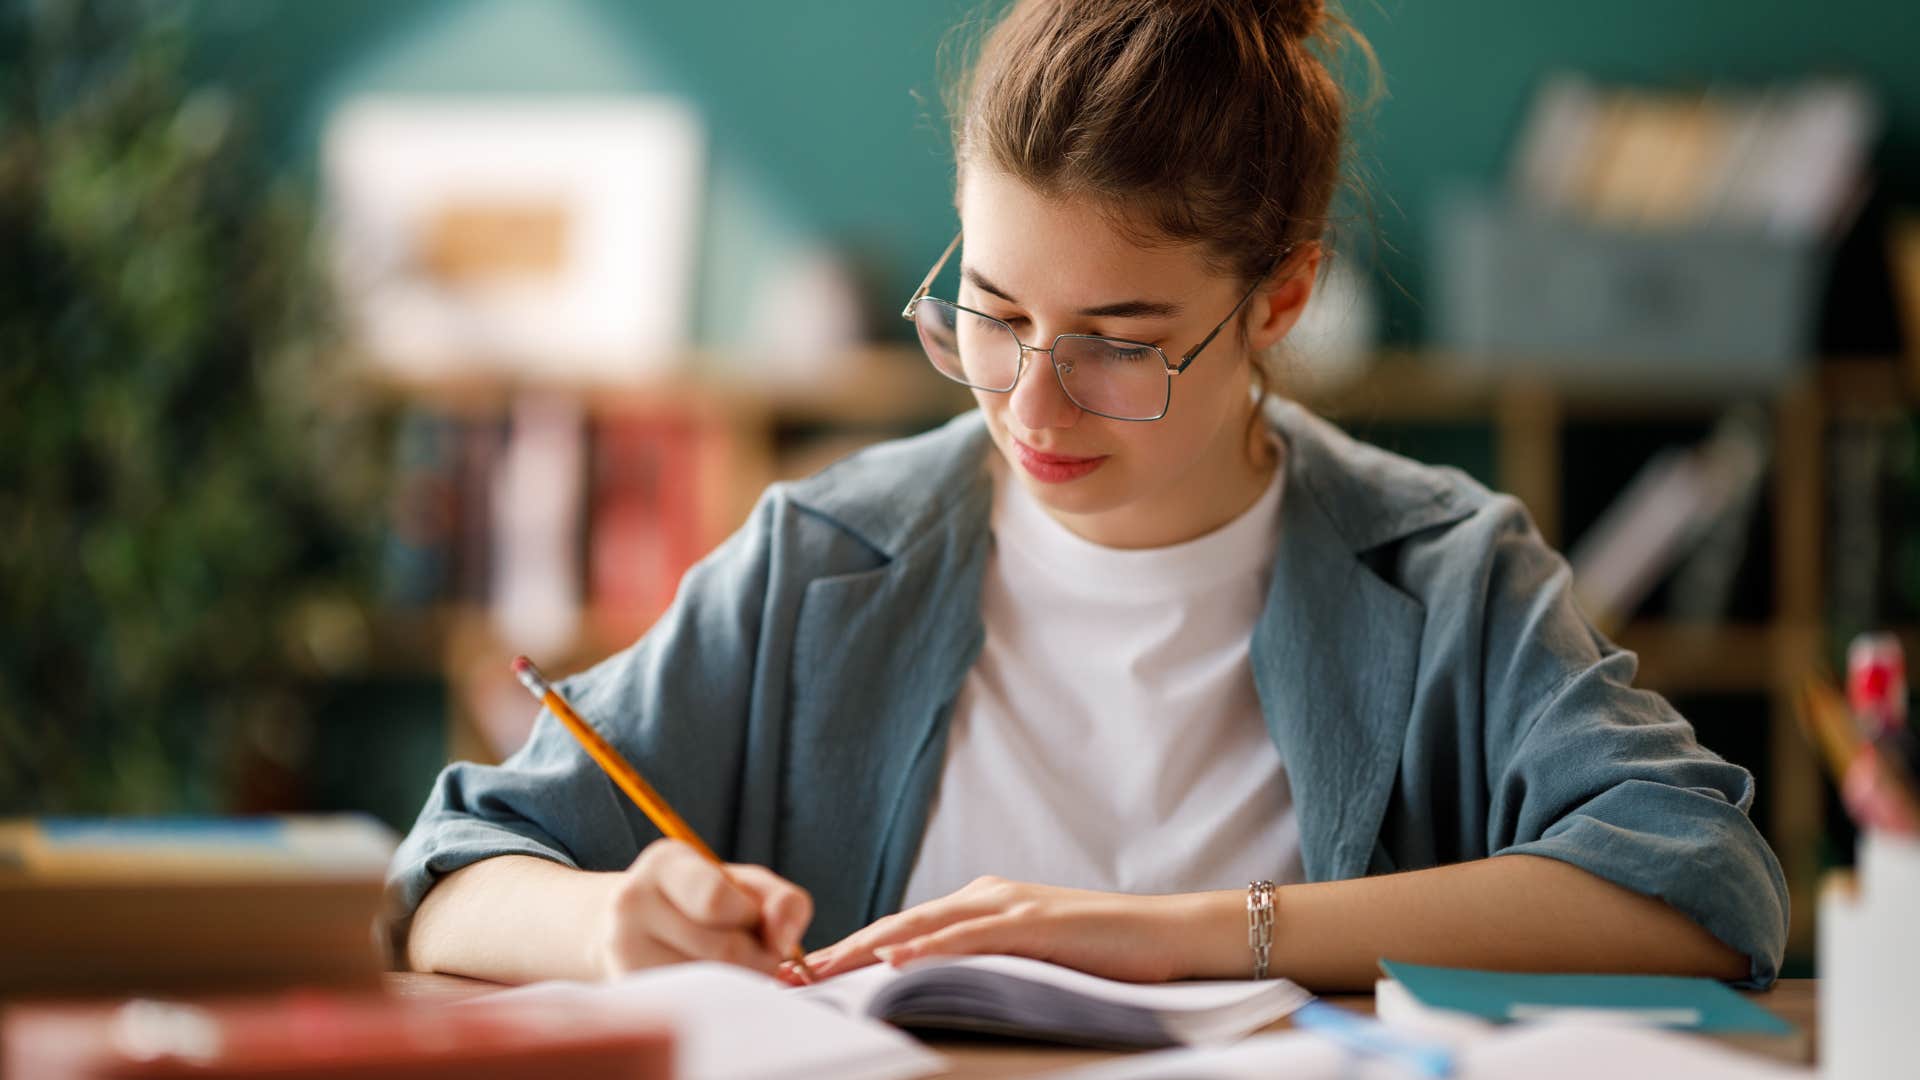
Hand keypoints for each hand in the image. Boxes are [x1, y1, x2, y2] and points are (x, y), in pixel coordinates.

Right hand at [588, 838, 812, 978]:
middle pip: (724, 952)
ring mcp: (620, 951)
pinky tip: (705, 984)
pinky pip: (693, 1007)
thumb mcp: (745, 886)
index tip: (754, 920)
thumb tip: (784, 940)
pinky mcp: (626, 990)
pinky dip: (715, 1000)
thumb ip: (782, 903)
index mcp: (666, 864)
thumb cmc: (701, 904)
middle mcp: (631, 903)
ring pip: (711, 986)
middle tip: (751, 951)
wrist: (630, 928)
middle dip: (757, 958)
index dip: (751, 918)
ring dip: (738, 983)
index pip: (717, 901)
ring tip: (724, 966)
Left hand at [802, 876, 1194, 983]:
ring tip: (821, 971)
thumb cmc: (1105, 955)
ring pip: (922, 927)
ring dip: (867, 950)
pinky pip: (970, 938)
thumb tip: (933, 992)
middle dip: (843, 951)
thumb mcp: (1032, 960)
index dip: (852, 951)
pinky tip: (895, 964)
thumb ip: (986, 966)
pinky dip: (928, 951)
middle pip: (899, 926)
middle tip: (791, 976)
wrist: (1170, 934)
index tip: (807, 975)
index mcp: (982, 905)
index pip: (903, 931)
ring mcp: (1009, 906)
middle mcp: (987, 897)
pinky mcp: (1035, 923)